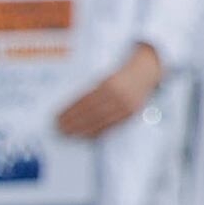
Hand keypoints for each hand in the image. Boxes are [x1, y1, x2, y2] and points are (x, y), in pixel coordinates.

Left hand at [52, 42, 166, 139]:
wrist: (147, 70)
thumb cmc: (120, 72)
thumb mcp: (105, 75)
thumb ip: (90, 88)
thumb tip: (68, 105)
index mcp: (109, 83)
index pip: (85, 101)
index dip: (70, 111)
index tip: (57, 117)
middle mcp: (118, 95)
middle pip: (91, 113)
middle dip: (74, 122)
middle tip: (58, 129)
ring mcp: (127, 106)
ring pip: (101, 121)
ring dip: (82, 129)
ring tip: (68, 133)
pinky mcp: (131, 113)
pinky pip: (111, 126)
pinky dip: (97, 131)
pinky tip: (85, 134)